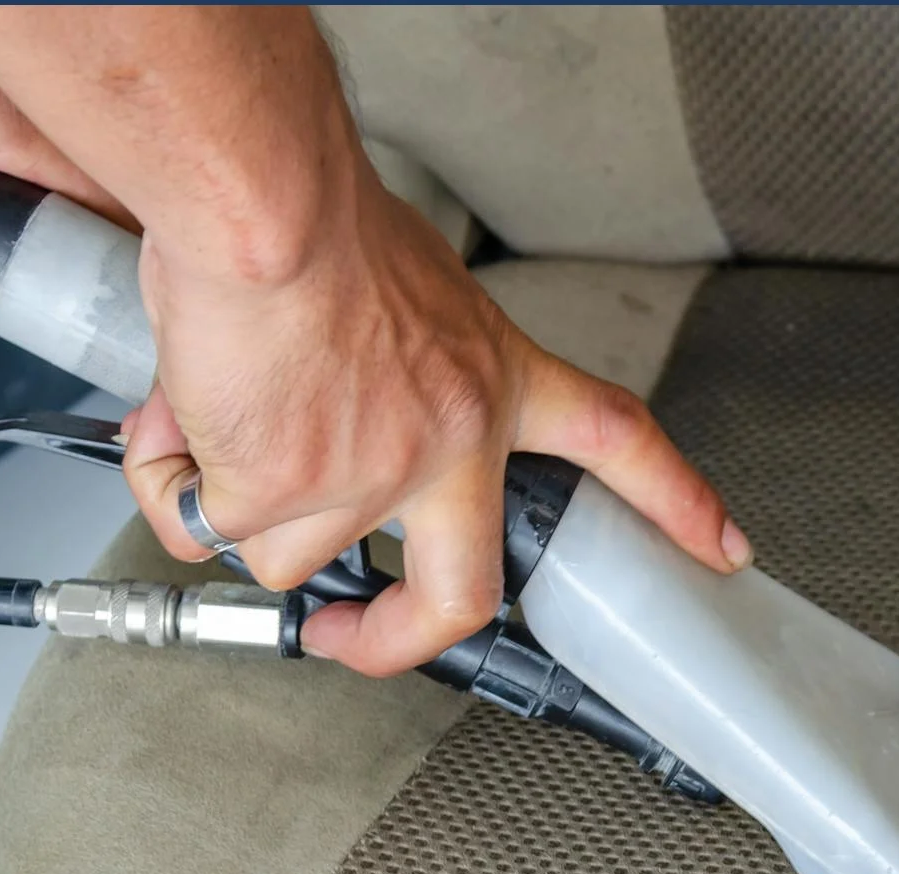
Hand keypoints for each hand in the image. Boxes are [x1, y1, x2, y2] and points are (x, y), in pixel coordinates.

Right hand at [121, 159, 751, 676]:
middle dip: (398, 641)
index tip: (719, 545)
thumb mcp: (406, 292)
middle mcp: (450, 447)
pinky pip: (211, 522)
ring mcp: (369, 485)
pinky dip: (178, 482)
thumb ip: (389, 370)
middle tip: (359, 638)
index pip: (619, 444)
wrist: (262, 205)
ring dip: (241, 498)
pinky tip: (180, 418)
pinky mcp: (284, 499)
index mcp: (498, 380)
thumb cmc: (324, 225)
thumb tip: (311, 417)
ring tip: (221, 412)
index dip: (675, 504)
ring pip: (292, 550)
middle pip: (457, 594)